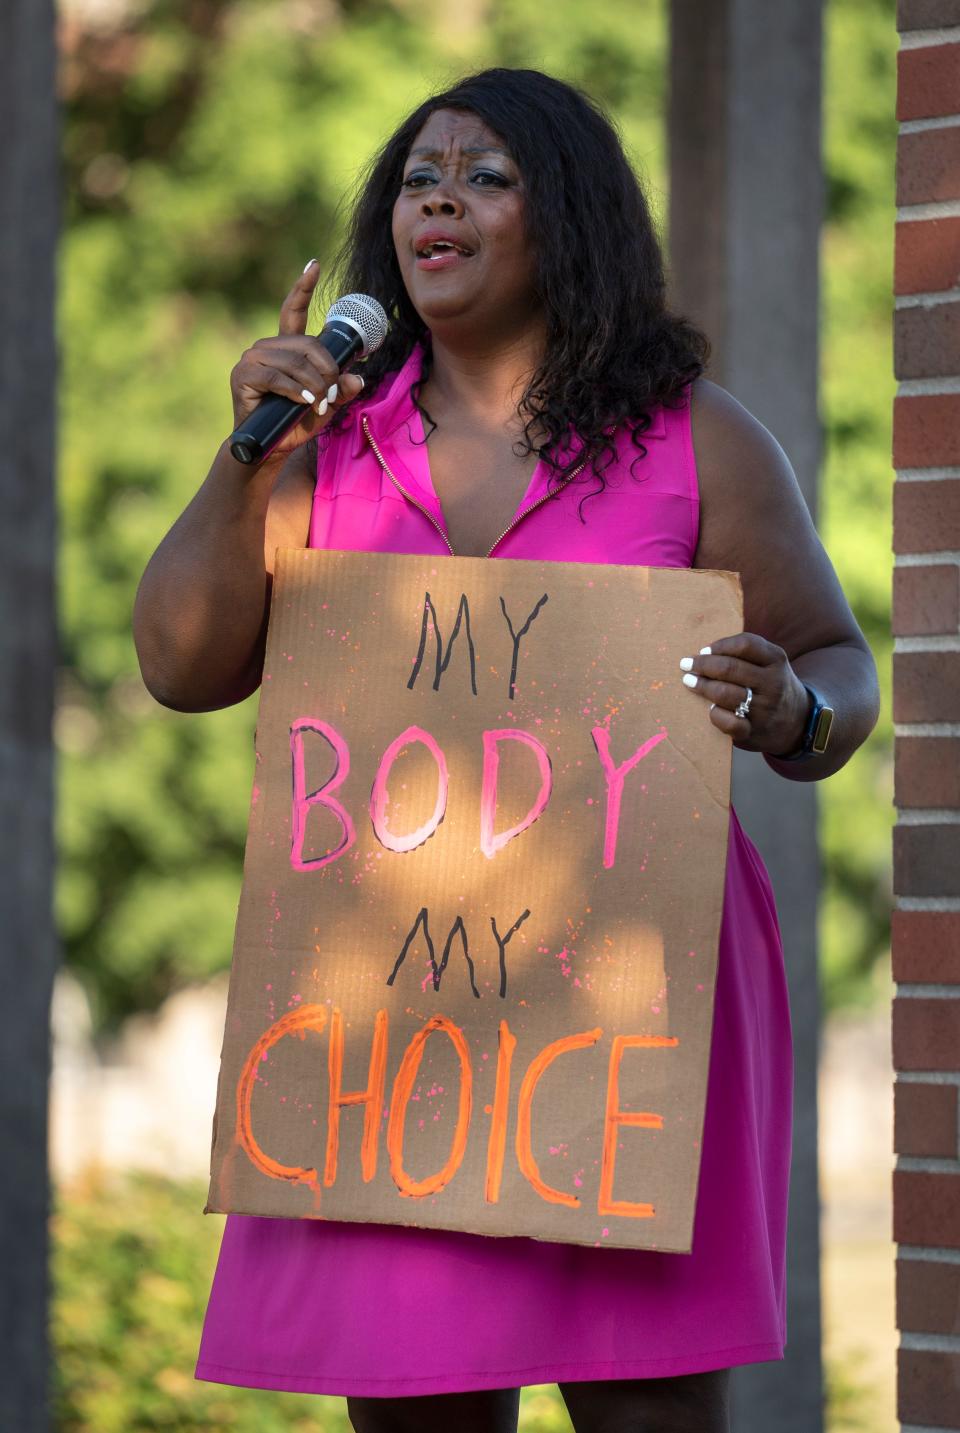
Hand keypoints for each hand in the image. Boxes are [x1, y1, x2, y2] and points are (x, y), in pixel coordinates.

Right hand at [228, 260, 365, 461]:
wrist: (268, 450)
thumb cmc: (294, 425)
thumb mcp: (325, 406)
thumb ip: (341, 390)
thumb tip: (358, 378)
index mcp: (284, 349)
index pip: (292, 311)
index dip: (303, 288)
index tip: (314, 265)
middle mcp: (266, 348)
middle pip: (306, 345)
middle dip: (326, 370)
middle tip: (331, 395)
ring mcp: (251, 359)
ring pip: (295, 363)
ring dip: (314, 385)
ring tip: (318, 404)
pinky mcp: (243, 375)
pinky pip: (279, 377)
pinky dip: (297, 391)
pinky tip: (305, 402)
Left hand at [678, 633, 810, 756]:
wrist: (798, 722)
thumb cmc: (771, 685)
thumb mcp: (770, 662)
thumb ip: (746, 652)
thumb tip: (704, 652)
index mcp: (776, 660)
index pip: (746, 644)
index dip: (720, 646)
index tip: (703, 650)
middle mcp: (773, 684)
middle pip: (730, 668)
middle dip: (703, 665)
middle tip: (686, 665)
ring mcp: (764, 709)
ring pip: (725, 693)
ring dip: (702, 686)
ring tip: (690, 682)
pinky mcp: (754, 732)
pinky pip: (728, 722)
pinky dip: (715, 714)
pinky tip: (711, 708)